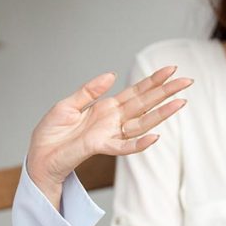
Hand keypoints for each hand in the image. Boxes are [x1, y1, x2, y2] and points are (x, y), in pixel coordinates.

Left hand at [26, 66, 191, 205]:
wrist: (39, 156)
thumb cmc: (51, 133)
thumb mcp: (68, 105)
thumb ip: (89, 91)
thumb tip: (111, 75)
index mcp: (105, 108)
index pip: (135, 92)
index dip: (152, 81)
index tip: (170, 69)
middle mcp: (112, 121)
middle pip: (144, 104)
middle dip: (165, 92)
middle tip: (187, 81)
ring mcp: (109, 135)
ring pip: (141, 123)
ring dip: (161, 114)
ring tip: (181, 103)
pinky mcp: (99, 147)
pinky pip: (123, 147)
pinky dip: (139, 143)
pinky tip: (155, 136)